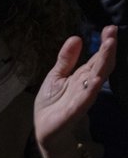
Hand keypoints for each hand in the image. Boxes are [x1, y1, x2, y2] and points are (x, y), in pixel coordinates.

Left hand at [35, 26, 116, 157]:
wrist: (45, 129)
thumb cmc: (52, 103)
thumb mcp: (57, 76)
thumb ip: (67, 59)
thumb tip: (77, 37)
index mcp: (82, 77)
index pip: (97, 58)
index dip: (104, 45)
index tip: (110, 28)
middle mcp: (86, 86)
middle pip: (100, 66)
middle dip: (107, 51)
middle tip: (113, 34)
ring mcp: (81, 98)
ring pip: (96, 80)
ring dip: (102, 66)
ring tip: (109, 49)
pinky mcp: (73, 111)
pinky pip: (84, 100)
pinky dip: (91, 90)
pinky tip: (97, 80)